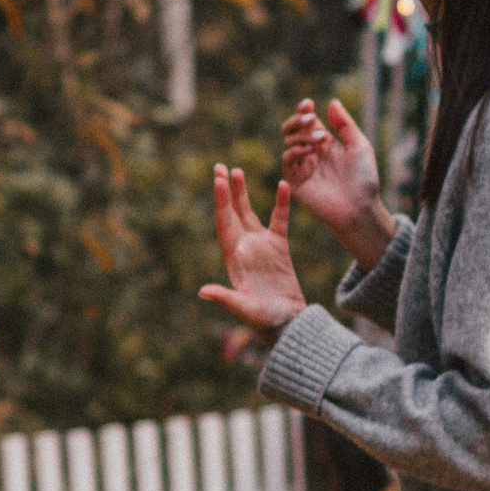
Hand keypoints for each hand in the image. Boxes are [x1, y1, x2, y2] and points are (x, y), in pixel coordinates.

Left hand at [198, 164, 307, 343]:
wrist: (286, 324)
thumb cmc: (263, 319)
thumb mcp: (243, 309)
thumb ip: (225, 298)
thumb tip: (203, 292)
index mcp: (232, 257)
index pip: (223, 223)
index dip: (220, 202)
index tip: (218, 180)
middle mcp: (243, 247)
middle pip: (231, 213)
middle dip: (225, 191)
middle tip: (220, 167)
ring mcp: (260, 246)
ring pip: (248, 212)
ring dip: (242, 193)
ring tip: (237, 170)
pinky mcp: (279, 248)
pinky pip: (279, 220)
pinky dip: (281, 204)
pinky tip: (283, 186)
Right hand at [283, 99, 395, 267]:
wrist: (362, 209)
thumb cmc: (364, 180)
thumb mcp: (360, 146)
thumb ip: (345, 125)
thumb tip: (332, 102)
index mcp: (325, 144)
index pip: (307, 122)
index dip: (303, 110)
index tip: (309, 103)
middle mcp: (311, 153)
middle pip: (291, 129)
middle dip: (297, 119)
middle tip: (311, 118)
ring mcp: (302, 167)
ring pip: (287, 142)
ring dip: (300, 135)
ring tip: (319, 138)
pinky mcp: (296, 182)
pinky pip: (287, 161)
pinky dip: (295, 151)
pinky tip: (310, 150)